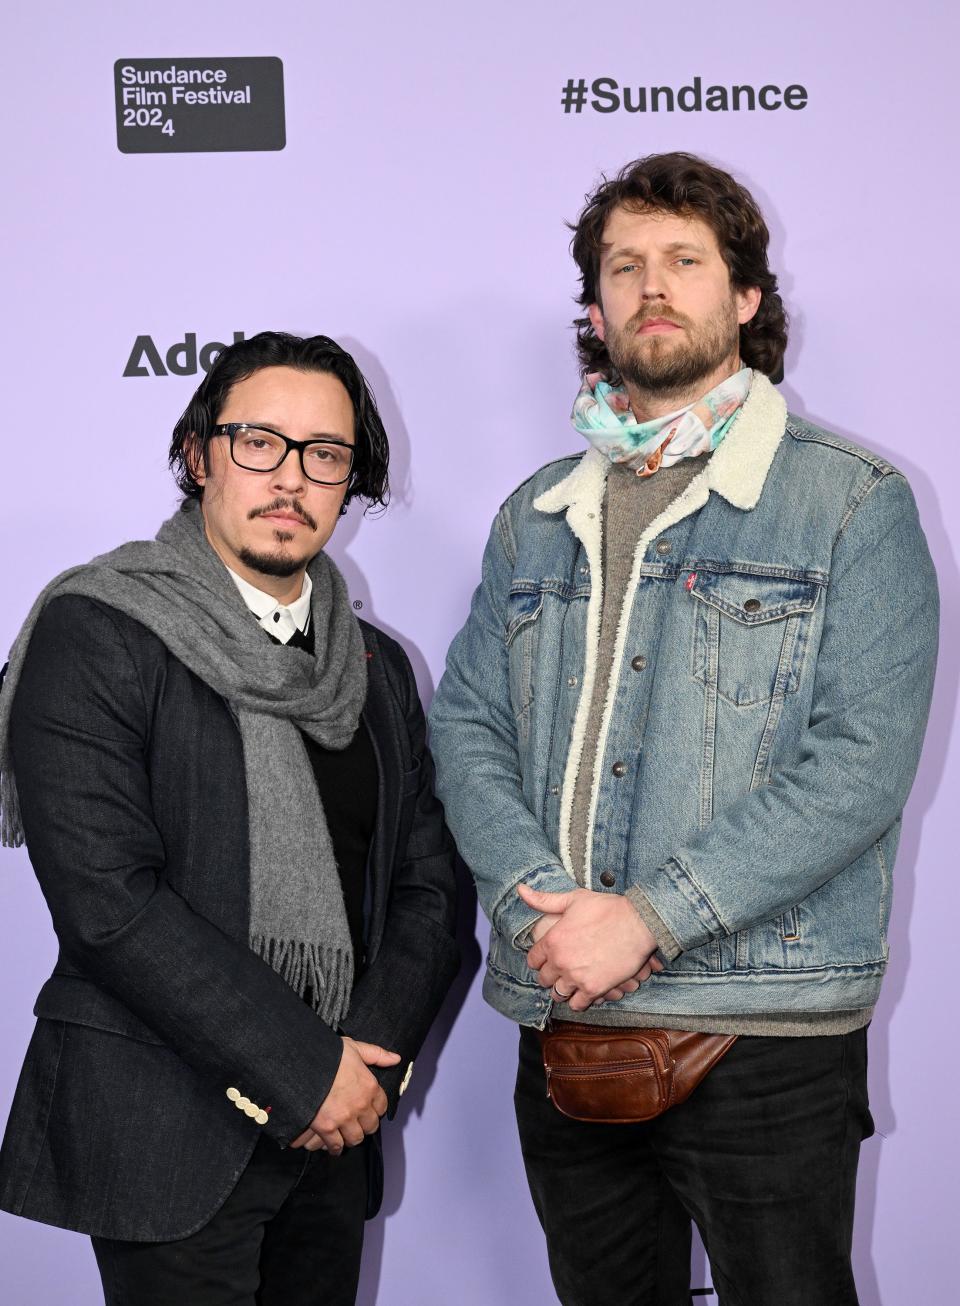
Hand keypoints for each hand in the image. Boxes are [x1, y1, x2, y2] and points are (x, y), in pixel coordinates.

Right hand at [290, 1037, 400, 1153]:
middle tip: (357, 1122)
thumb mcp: (355, 1047)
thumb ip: (377, 1055)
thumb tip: (395, 1059)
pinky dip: (335, 1147)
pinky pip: (336, 1146)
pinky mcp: (326, 1128)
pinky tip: (334, 1144)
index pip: (382, 1107)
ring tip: (345, 1133)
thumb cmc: (328, 1055)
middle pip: (371, 1126)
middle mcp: (360, 1105)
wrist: (303, 1064)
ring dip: (351, 1137)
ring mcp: (344, 1118)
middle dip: (365, 1125)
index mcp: (369, 1086)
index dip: (375, 1108)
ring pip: (356, 1138)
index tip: (368, 1108)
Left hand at [518, 883, 660, 1011]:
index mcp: (552, 940)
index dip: (539, 960)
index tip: (547, 959)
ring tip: (571, 983)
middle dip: (550, 975)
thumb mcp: (573, 899)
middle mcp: (560, 961)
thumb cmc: (606, 908)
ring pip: (558, 994)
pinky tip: (584, 992)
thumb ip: (544, 900)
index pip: (533, 960)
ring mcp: (576, 977)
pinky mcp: (594, 989)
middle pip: (544, 979)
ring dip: (563, 990)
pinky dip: (579, 1001)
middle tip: (561, 971)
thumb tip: (520, 890)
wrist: (638, 922)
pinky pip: (577, 1005)